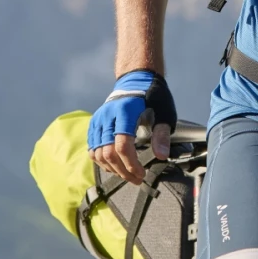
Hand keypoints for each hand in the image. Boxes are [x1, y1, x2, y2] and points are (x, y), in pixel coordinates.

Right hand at [88, 71, 176, 186]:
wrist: (136, 79)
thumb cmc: (153, 96)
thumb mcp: (165, 112)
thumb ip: (162, 134)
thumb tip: (161, 156)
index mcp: (125, 111)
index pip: (123, 145)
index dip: (131, 164)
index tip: (142, 174)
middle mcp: (107, 116)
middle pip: (109, 152)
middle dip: (123, 170)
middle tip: (137, 179)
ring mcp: (98, 120)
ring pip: (98, 153)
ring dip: (112, 169)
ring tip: (127, 174)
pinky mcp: (94, 124)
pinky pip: (92, 149)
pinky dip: (102, 161)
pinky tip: (115, 166)